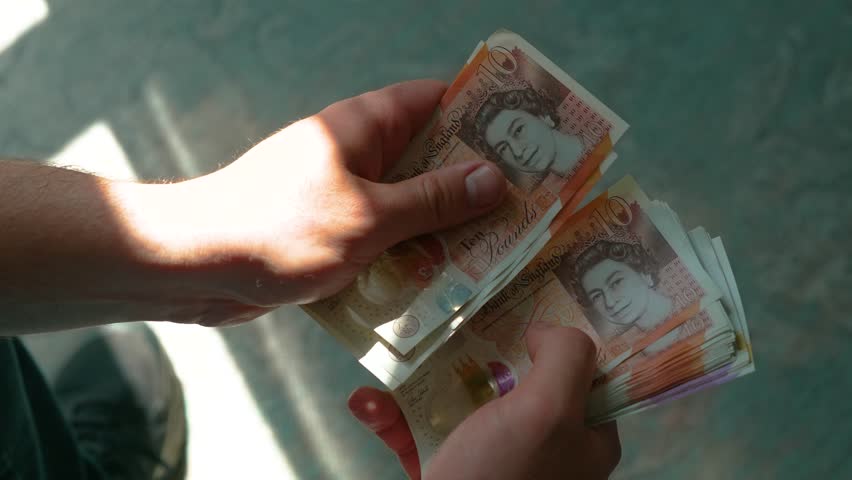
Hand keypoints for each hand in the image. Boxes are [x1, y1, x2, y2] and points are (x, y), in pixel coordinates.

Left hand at [123, 80, 506, 324]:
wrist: (197, 267)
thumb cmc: (280, 229)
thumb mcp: (369, 216)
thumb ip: (432, 200)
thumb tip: (491, 178)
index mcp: (365, 127)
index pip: (435, 101)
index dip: (482, 113)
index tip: (529, 137)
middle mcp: (357, 153)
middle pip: (428, 156)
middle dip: (473, 181)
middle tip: (528, 207)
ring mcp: (344, 194)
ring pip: (409, 202)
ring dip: (445, 226)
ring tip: (499, 249)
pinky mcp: (332, 233)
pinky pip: (385, 236)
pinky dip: (412, 253)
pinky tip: (446, 281)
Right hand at [347, 325, 620, 478]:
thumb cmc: (503, 479)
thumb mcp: (549, 413)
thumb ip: (566, 359)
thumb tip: (547, 330)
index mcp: (582, 436)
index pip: (579, 370)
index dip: (551, 332)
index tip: (520, 297)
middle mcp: (540, 447)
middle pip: (510, 376)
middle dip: (472, 346)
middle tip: (448, 316)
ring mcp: (491, 460)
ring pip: (455, 400)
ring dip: (415, 378)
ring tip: (391, 359)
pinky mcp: (445, 472)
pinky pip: (417, 432)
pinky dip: (390, 416)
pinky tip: (365, 400)